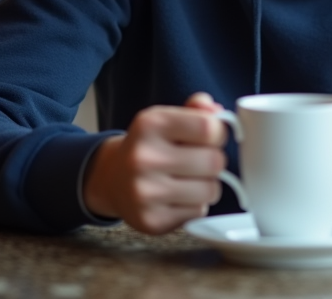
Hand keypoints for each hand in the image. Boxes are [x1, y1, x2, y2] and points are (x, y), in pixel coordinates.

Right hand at [82, 92, 227, 234]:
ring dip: (207, 186)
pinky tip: (177, 197)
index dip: (218, 133)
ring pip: (210, 190)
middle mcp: (143, 157)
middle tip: (198, 161)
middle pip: (214, 162)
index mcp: (150, 124)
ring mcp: (145, 192)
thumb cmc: (151, 146)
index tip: (209, 136)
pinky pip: (198, 212)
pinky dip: (194, 206)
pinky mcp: (151, 220)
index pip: (209, 128)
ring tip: (188, 180)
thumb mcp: (167, 119)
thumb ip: (197, 110)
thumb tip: (218, 112)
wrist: (113, 179)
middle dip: (213, 161)